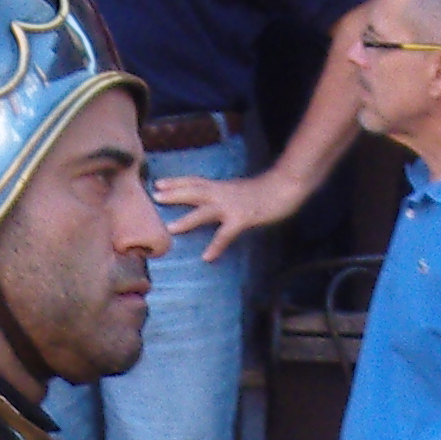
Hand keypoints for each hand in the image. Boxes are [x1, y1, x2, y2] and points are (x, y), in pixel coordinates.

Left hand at [156, 169, 290, 260]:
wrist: (285, 187)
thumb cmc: (265, 191)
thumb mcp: (239, 192)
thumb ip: (225, 197)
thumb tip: (213, 205)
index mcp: (221, 187)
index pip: (195, 182)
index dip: (176, 182)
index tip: (158, 183)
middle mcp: (223, 193)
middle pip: (194, 191)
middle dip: (174, 194)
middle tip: (155, 196)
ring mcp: (232, 206)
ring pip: (205, 211)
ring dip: (188, 219)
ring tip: (172, 228)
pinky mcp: (242, 219)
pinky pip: (226, 234)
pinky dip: (216, 245)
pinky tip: (207, 257)